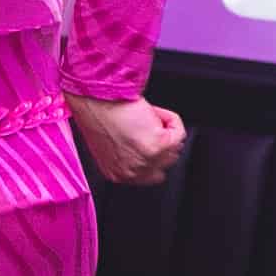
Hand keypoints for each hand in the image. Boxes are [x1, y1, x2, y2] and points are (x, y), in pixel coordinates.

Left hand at [70, 93, 186, 187]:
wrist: (96, 99)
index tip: (151, 140)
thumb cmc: (96, 113)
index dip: (153, 156)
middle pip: (165, 163)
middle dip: (162, 143)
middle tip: (149, 125)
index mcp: (117, 174)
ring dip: (166, 130)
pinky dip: (171, 119)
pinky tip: (153, 112)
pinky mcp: (159, 145)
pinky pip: (179, 133)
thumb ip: (129, 154)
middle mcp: (132, 172)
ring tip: (148, 118)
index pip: (149, 176)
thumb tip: (148, 144)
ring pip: (174, 148)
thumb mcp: (110, 144)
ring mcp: (147, 160)